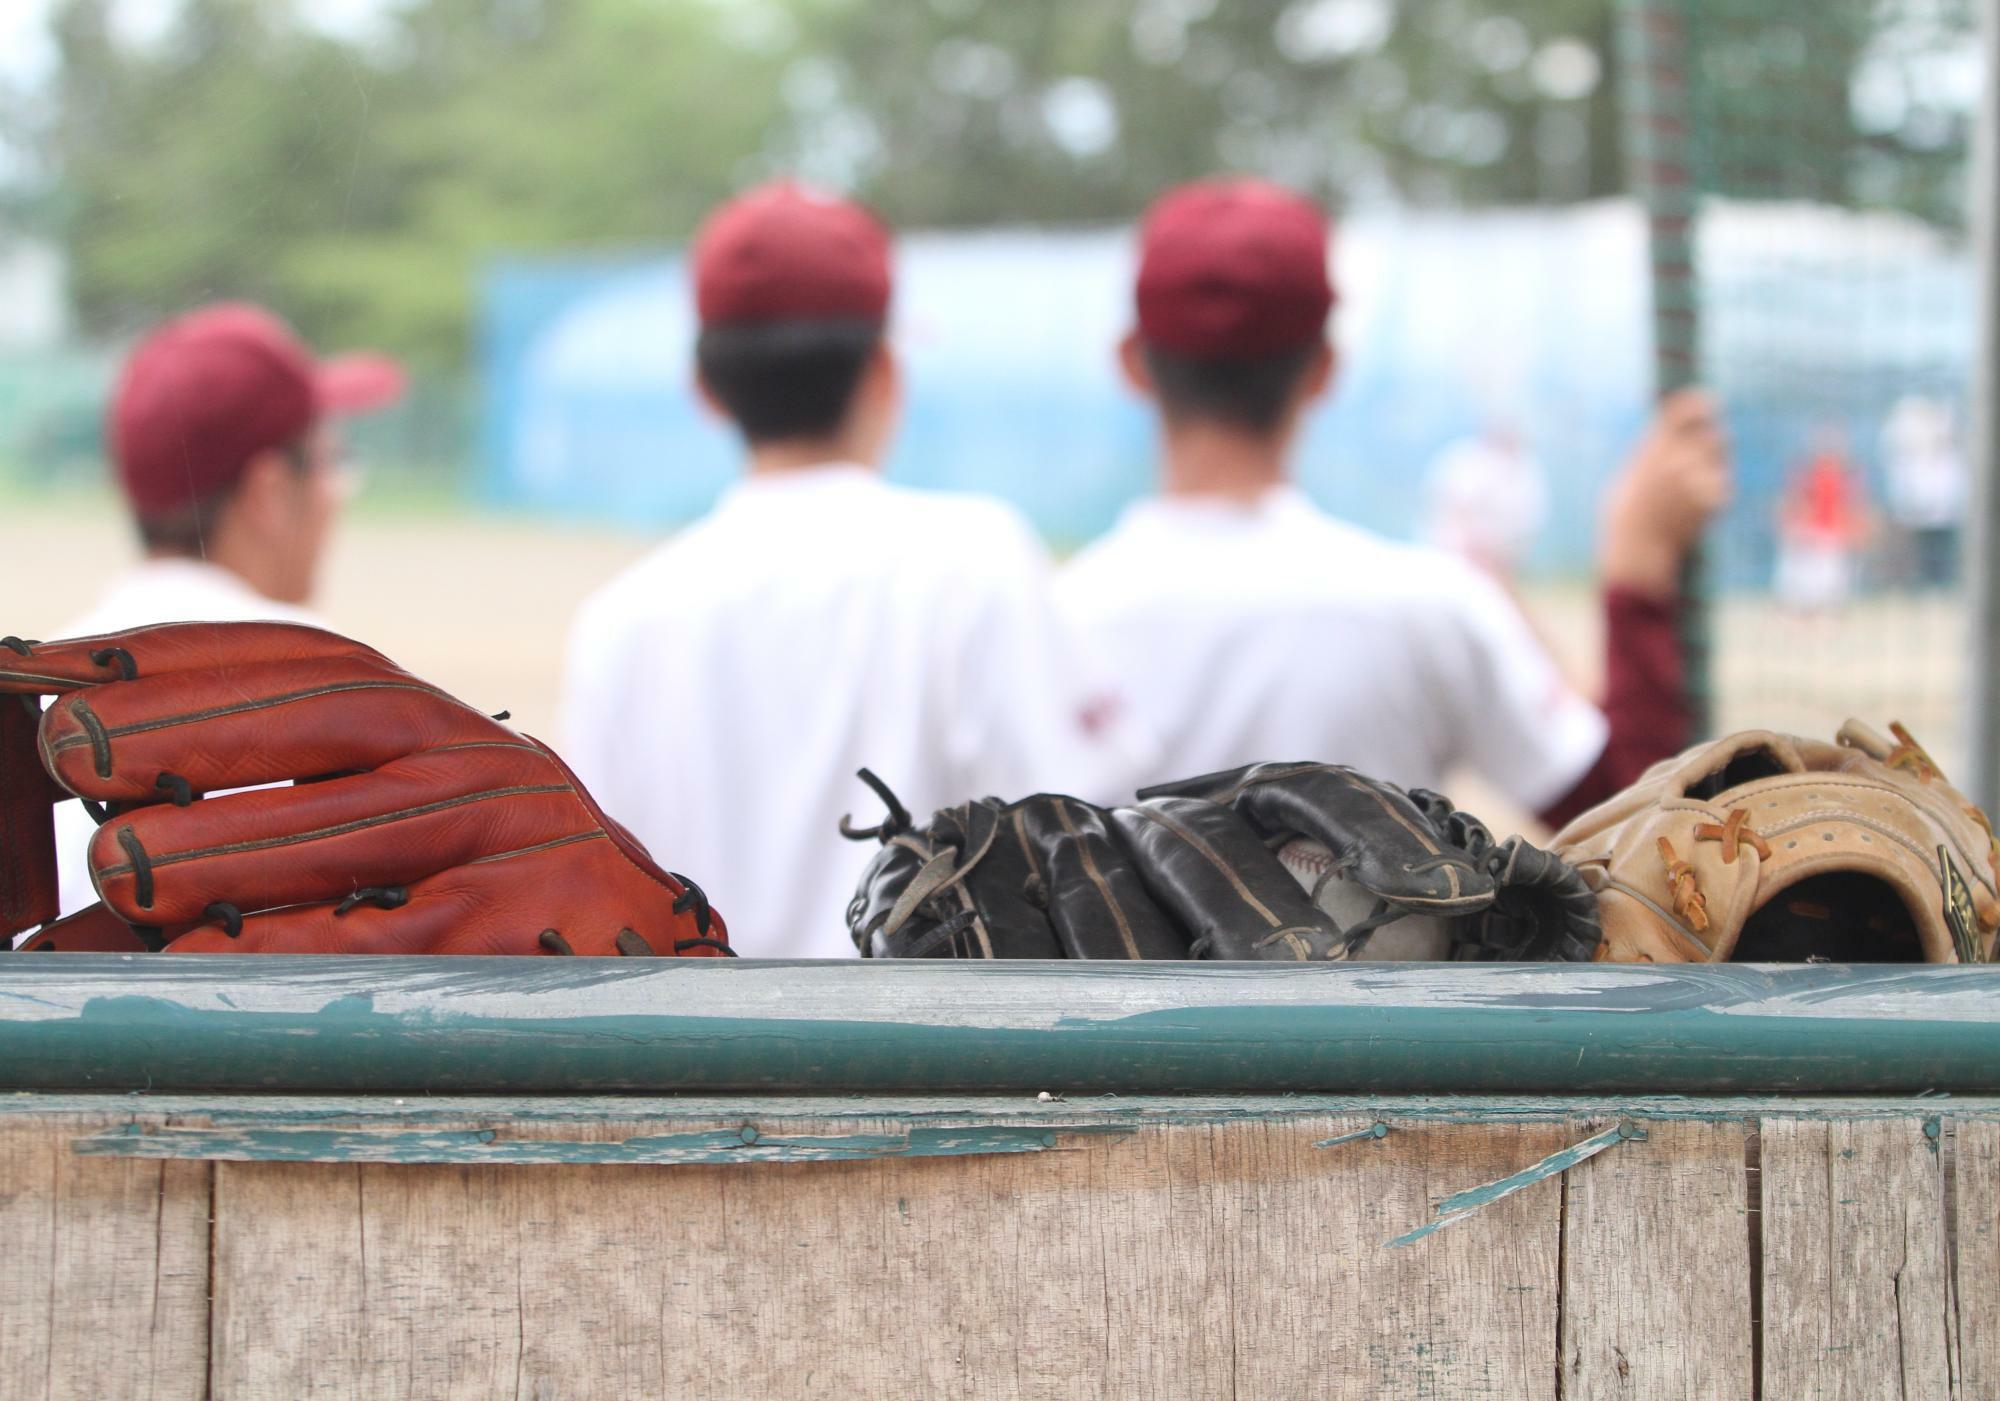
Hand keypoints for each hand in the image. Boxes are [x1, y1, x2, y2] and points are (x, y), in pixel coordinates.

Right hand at [1600, 388, 1733, 599]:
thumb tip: (1665, 436)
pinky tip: (1697, 505)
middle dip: (1711, 438)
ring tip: (1697, 480)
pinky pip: (1724, 485)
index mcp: (1655, 448)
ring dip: (1715, 462)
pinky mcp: (1714, 499)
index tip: (1706, 403)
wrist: (1638, 549)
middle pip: (1714, 434)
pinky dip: (1716, 492)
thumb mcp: (1629, 475)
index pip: (1684, 411)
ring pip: (1722, 458)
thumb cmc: (1624, 515)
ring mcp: (1699, 478)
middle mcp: (1680, 458)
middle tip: (1706, 448)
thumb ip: (1651, 452)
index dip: (1698, 403)